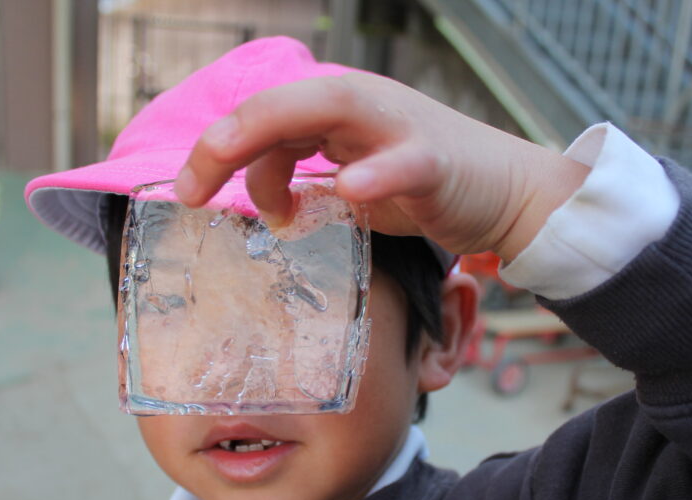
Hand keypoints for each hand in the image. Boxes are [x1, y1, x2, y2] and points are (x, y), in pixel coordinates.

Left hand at [173, 72, 588, 260]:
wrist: (503, 193)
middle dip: (228, 143)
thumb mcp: (350, 186)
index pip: (263, 118)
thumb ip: (304, 184)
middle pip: (282, 106)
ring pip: (334, 111)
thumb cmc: (422, 187)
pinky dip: (377, 172)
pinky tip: (349, 189)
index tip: (188, 195)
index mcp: (335, 113)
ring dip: (279, 145)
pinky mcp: (437, 162)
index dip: (218, 150)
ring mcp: (400, 129)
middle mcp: (361, 108)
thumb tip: (257, 201)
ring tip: (250, 191)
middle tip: (190, 192)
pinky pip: (405, 161)